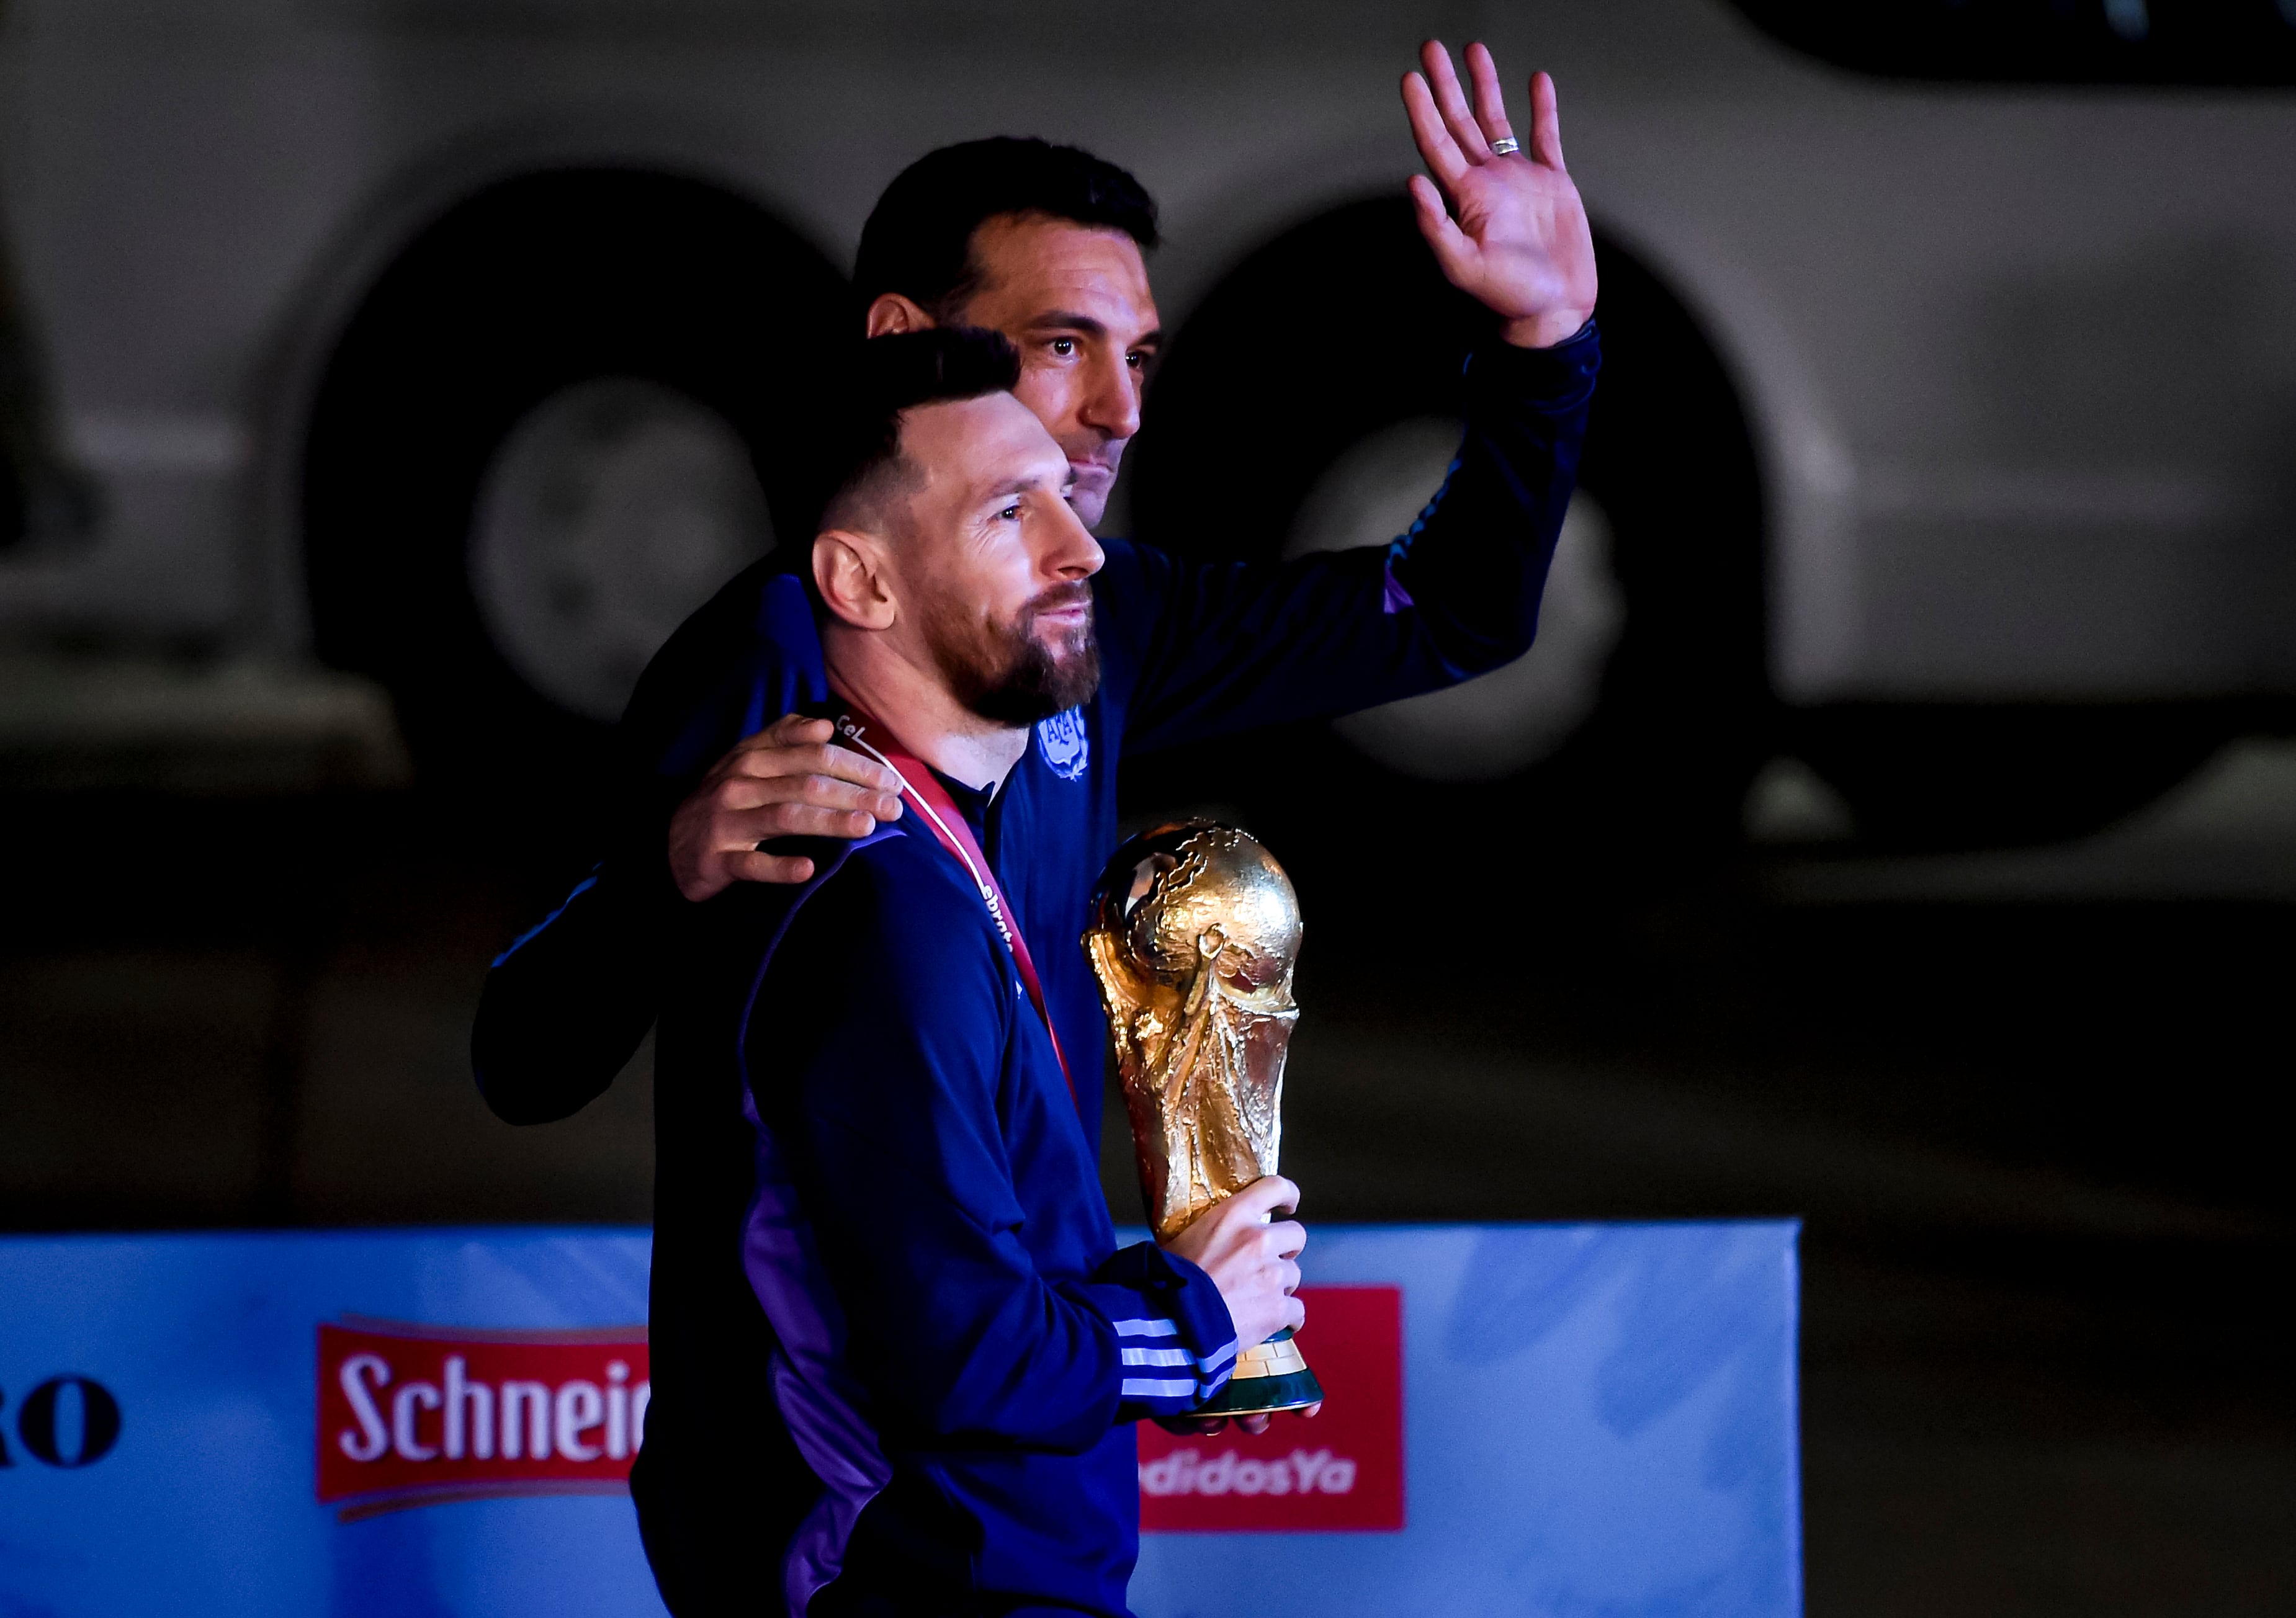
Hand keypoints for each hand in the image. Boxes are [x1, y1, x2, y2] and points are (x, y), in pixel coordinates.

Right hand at [666, 713, 903, 900]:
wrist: (669, 845)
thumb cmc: (722, 802)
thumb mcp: (746, 762)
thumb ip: (782, 739)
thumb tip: (824, 726)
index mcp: (751, 758)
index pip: (812, 755)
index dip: (855, 765)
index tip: (891, 780)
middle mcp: (739, 784)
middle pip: (806, 784)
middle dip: (855, 793)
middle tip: (894, 807)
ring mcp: (726, 822)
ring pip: (784, 817)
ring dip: (829, 821)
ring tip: (866, 825)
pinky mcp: (716, 860)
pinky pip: (750, 864)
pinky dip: (779, 867)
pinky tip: (808, 869)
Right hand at [1158, 1176, 1310, 1435]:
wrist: (1173, 1321)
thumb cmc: (1168, 1280)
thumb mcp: (1183, 1239)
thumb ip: (1211, 1232)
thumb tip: (1211, 1236)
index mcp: (1234, 1216)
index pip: (1275, 1187)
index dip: (1288, 1195)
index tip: (1288, 1205)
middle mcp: (1258, 1240)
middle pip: (1296, 1235)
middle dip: (1286, 1250)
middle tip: (1269, 1262)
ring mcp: (1272, 1275)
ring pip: (1294, 1276)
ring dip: (1280, 1286)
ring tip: (1256, 1299)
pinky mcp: (1277, 1308)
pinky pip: (1296, 1310)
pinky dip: (1286, 1317)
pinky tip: (1270, 1322)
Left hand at [1401, 41, 1597, 348]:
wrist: (1555, 310)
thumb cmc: (1508, 296)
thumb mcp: (1463, 266)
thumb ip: (1436, 226)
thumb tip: (1413, 182)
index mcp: (1465, 198)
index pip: (1437, 143)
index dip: (1423, 110)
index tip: (1410, 78)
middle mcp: (1487, 182)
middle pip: (1460, 122)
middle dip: (1445, 85)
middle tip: (1431, 49)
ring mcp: (1519, 179)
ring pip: (1496, 121)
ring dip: (1484, 86)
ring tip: (1474, 51)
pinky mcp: (1552, 182)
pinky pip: (1546, 135)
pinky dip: (1542, 108)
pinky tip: (1536, 82)